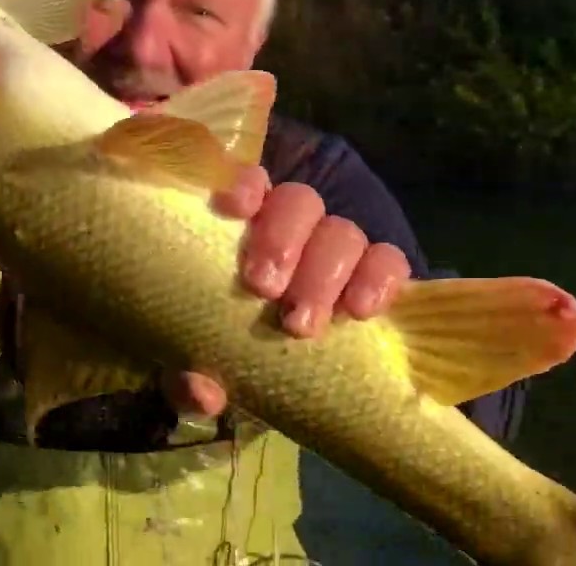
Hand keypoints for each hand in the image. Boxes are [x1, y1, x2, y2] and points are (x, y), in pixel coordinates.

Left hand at [161, 166, 411, 416]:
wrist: (282, 383)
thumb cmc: (224, 351)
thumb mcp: (196, 364)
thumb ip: (185, 375)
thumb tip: (202, 395)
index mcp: (242, 227)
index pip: (247, 181)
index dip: (245, 183)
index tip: (234, 208)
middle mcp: (291, 226)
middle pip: (299, 202)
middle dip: (283, 241)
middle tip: (264, 290)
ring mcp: (337, 247)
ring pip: (342, 232)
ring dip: (325, 272)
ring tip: (303, 325)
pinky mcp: (377, 276)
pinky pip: (389, 262)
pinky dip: (379, 278)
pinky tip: (361, 310)